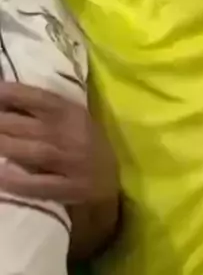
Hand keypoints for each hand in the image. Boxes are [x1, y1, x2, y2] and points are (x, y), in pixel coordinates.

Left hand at [0, 83, 117, 204]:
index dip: (12, 94)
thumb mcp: (72, 117)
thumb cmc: (85, 142)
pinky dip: (19, 181)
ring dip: (6, 146)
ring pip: (33, 152)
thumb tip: (7, 96)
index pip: (38, 98)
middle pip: (29, 126)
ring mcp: (71, 162)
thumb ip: (44, 108)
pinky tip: (0, 176)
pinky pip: (41, 185)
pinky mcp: (70, 189)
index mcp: (70, 111)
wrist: (111, 178)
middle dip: (1, 122)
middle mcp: (69, 134)